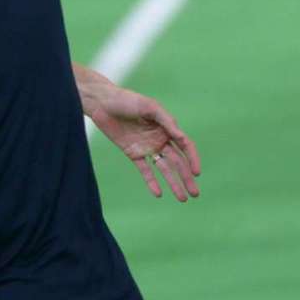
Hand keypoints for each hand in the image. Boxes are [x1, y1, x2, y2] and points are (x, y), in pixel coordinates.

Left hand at [85, 79, 200, 201]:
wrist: (102, 103)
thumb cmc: (127, 100)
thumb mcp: (149, 107)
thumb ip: (167, 122)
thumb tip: (182, 137)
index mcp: (167, 127)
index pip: (185, 146)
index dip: (192, 159)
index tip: (196, 173)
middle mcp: (160, 139)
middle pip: (177, 162)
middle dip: (186, 178)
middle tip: (195, 194)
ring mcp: (147, 147)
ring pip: (164, 169)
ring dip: (173, 183)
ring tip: (182, 198)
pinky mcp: (132, 153)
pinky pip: (144, 170)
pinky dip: (151, 182)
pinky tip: (159, 194)